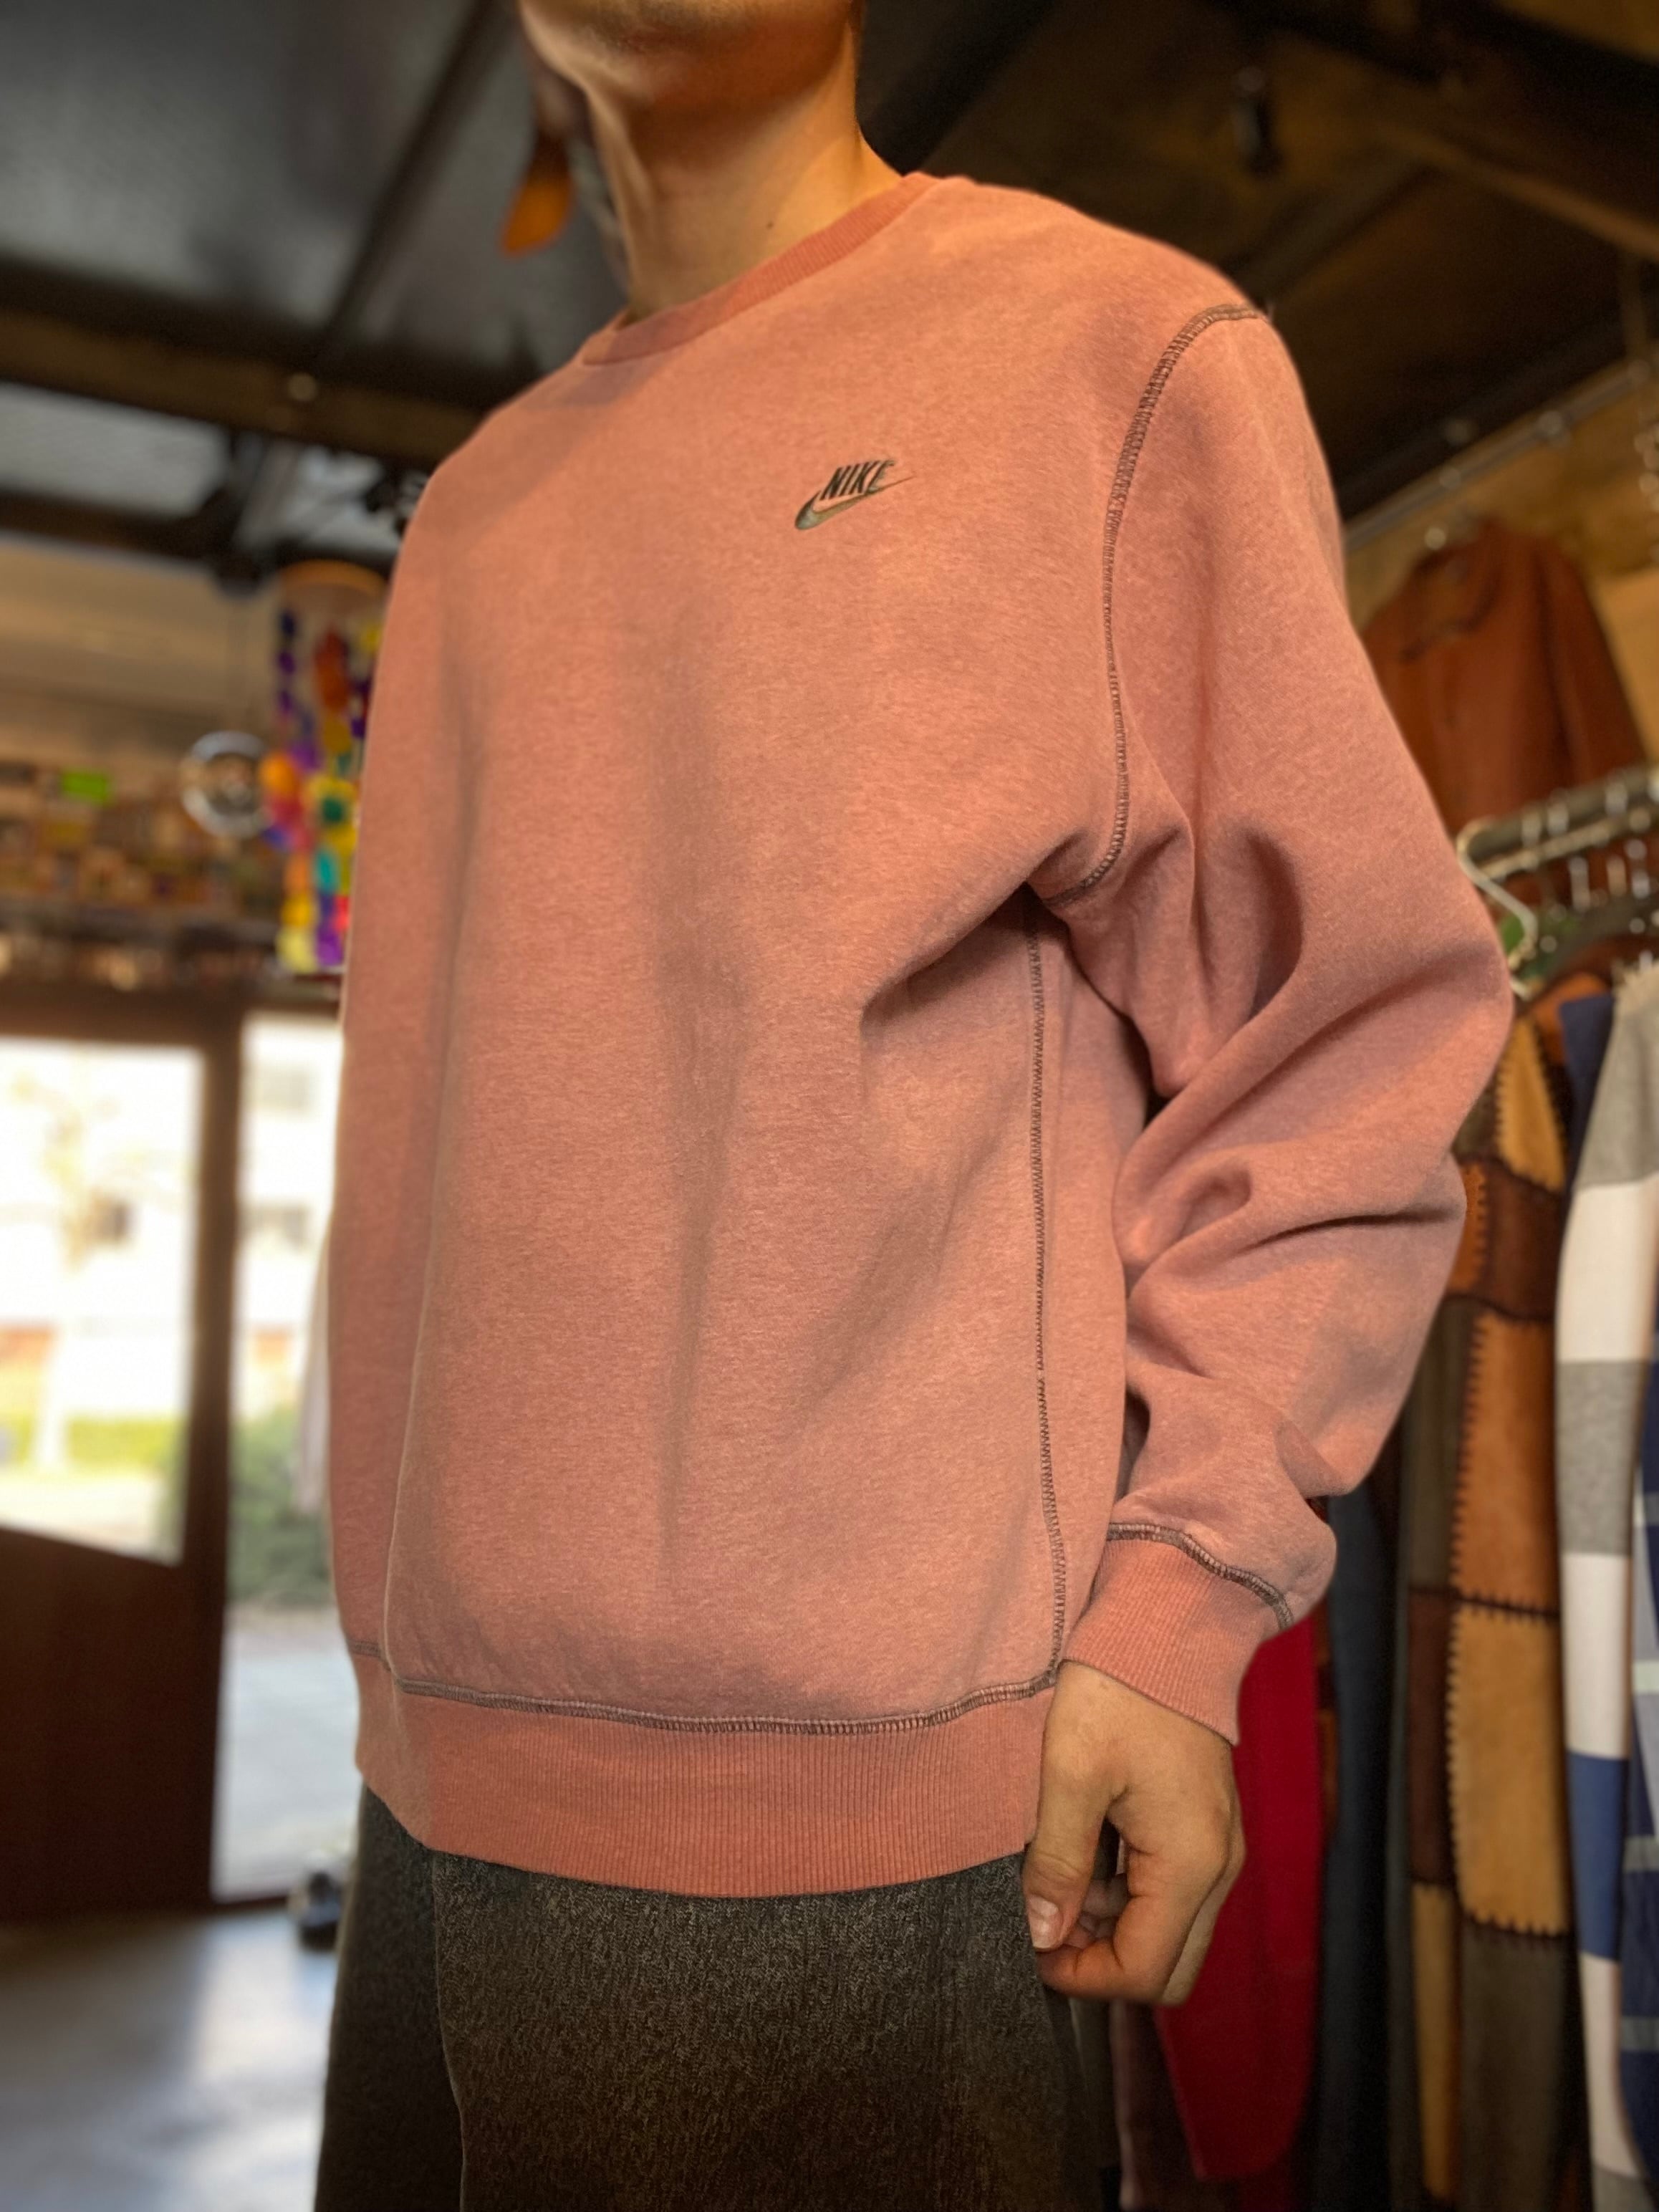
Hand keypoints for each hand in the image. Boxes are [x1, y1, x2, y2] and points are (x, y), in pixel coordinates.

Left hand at [1021, 1661, 1242, 2003]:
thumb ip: (1057, 1861)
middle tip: (1044, 1918)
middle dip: (1101, 1958)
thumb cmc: (1120, 1688)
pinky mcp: (1203, 1825)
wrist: (1168, 1623)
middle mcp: (1218, 1866)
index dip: (1083, 1976)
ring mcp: (1216, 1846)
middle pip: (1167, 1965)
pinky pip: (1167, 1886)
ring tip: (1056, 1867)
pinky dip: (1124, 1886)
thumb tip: (1042, 1933)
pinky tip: (1083, 1842)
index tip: (1032, 1946)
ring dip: (1109, 1920)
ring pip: (1167, 1927)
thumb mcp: (1071, 1773)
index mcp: (1191, 1863)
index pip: (1144, 1972)